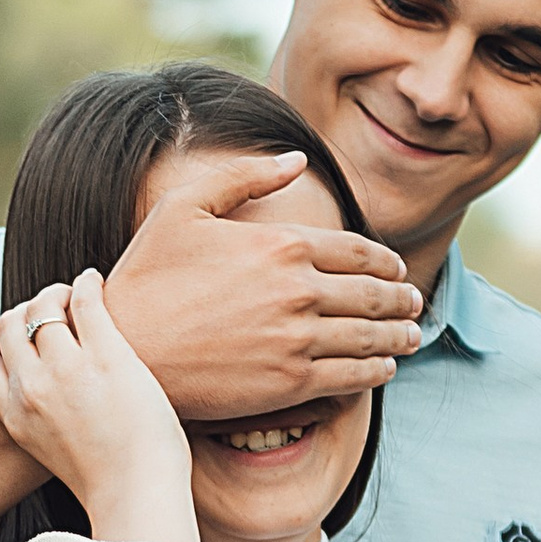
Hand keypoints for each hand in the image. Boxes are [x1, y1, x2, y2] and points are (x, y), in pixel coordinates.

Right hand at [0, 272, 198, 541]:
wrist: (138, 497)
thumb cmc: (107, 481)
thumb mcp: (47, 451)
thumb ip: (37, 418)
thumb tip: (47, 396)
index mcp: (13, 416)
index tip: (18, 333)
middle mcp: (31, 389)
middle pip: (9, 324)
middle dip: (28, 309)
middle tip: (56, 308)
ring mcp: (67, 371)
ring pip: (44, 306)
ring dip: (59, 292)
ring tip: (79, 294)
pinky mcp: (107, 358)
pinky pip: (85, 300)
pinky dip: (87, 283)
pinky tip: (97, 282)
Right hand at [107, 151, 422, 415]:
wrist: (125, 349)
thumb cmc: (147, 276)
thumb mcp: (184, 207)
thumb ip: (244, 177)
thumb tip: (296, 159)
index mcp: (282, 243)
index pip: (358, 251)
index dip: (385, 262)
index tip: (396, 270)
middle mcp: (299, 290)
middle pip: (373, 294)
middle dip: (402, 299)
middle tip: (414, 304)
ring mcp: (298, 339)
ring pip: (371, 336)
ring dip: (399, 335)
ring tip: (410, 336)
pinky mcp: (290, 382)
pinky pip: (352, 376)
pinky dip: (376, 370)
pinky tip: (383, 368)